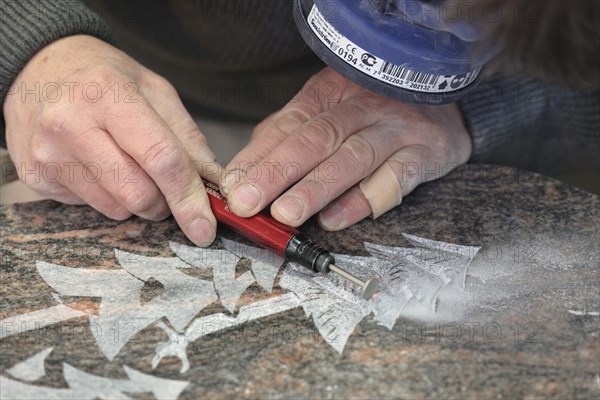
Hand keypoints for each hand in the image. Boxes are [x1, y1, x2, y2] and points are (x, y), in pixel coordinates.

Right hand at [4, 35, 220, 245]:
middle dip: (165, 200)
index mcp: (108, 93)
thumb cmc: (104, 79)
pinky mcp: (37, 178)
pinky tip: (98, 166)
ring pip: (118, 209)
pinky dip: (110, 196)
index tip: (205, 227)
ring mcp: (48, 154)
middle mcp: (70, 124)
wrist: (38, 71)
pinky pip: (94, 209)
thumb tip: (215, 185)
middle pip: (139, 194)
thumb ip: (188, 138)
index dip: (188, 197)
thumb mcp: (155, 91)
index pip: (160, 158)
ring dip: (137, 199)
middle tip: (164, 181)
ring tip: (126, 163)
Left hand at [221, 67, 471, 229]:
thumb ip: (289, 135)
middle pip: (315, 139)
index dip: (259, 156)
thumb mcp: (328, 109)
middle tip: (247, 202)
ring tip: (285, 214)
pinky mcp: (425, 153)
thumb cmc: (374, 111)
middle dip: (277, 173)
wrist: (439, 97)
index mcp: (331, 94)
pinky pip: (395, 178)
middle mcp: (362, 108)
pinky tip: (336, 219)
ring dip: (316, 189)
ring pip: (351, 158)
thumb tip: (244, 169)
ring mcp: (395, 129)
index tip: (232, 186)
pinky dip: (364, 199)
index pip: (289, 125)